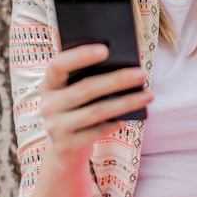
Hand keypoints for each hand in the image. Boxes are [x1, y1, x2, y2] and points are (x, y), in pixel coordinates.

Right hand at [40, 44, 152, 165]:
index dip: (81, 55)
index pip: (59, 65)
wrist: (64, 147)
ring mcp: (55, 127)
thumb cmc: (77, 107)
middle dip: (117, 80)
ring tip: (148, 95)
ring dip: (126, 102)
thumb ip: (84, 72)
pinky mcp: (67, 145)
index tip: (106, 49)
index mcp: (49, 84)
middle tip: (142, 73)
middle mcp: (48, 105)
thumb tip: (115, 53)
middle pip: (86, 89)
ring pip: (97, 111)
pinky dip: (115, 123)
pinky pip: (97, 132)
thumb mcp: (73, 89)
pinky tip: (131, 116)